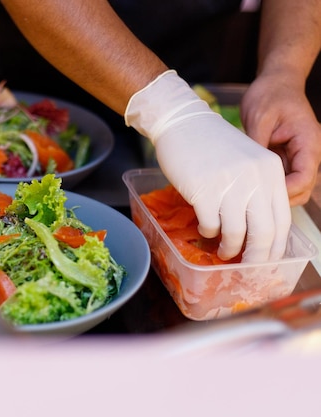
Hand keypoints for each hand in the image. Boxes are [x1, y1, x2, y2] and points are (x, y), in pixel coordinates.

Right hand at [125, 70, 290, 261]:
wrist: (182, 123)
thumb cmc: (212, 144)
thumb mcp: (247, 161)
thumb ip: (258, 188)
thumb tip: (260, 229)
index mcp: (271, 171)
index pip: (283, 220)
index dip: (275, 247)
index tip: (266, 260)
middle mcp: (255, 178)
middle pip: (264, 232)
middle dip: (255, 257)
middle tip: (246, 266)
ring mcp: (229, 184)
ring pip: (237, 233)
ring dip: (229, 248)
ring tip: (222, 250)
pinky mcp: (204, 190)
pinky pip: (211, 225)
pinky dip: (208, 232)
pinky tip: (205, 229)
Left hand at [241, 73, 320, 205]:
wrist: (275, 82)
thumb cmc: (270, 94)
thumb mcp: (260, 117)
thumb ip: (258, 144)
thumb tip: (249, 170)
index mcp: (308, 142)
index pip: (304, 177)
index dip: (285, 190)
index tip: (261, 193)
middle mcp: (308, 153)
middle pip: (301, 189)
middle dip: (279, 198)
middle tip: (251, 201)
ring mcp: (297, 157)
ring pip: (291, 188)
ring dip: (273, 194)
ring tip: (248, 195)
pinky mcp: (285, 158)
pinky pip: (280, 179)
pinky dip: (268, 185)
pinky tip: (249, 186)